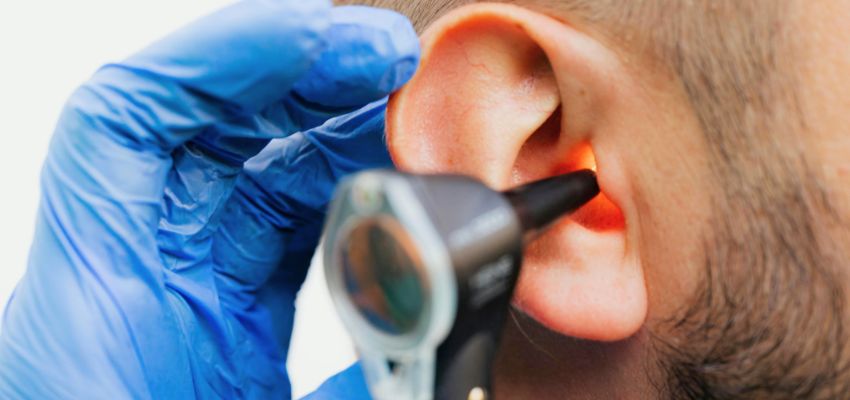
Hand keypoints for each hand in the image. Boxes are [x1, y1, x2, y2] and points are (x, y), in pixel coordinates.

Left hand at [0, 1, 417, 397]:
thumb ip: (346, 395)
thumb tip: (440, 366)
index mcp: (103, 301)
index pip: (130, 122)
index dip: (224, 55)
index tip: (323, 44)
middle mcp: (142, 274)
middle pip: (208, 128)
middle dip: (302, 78)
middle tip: (389, 67)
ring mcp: (185, 287)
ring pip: (255, 170)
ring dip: (331, 131)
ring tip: (403, 118)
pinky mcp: (224, 311)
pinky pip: (278, 224)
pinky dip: (337, 192)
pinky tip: (387, 188)